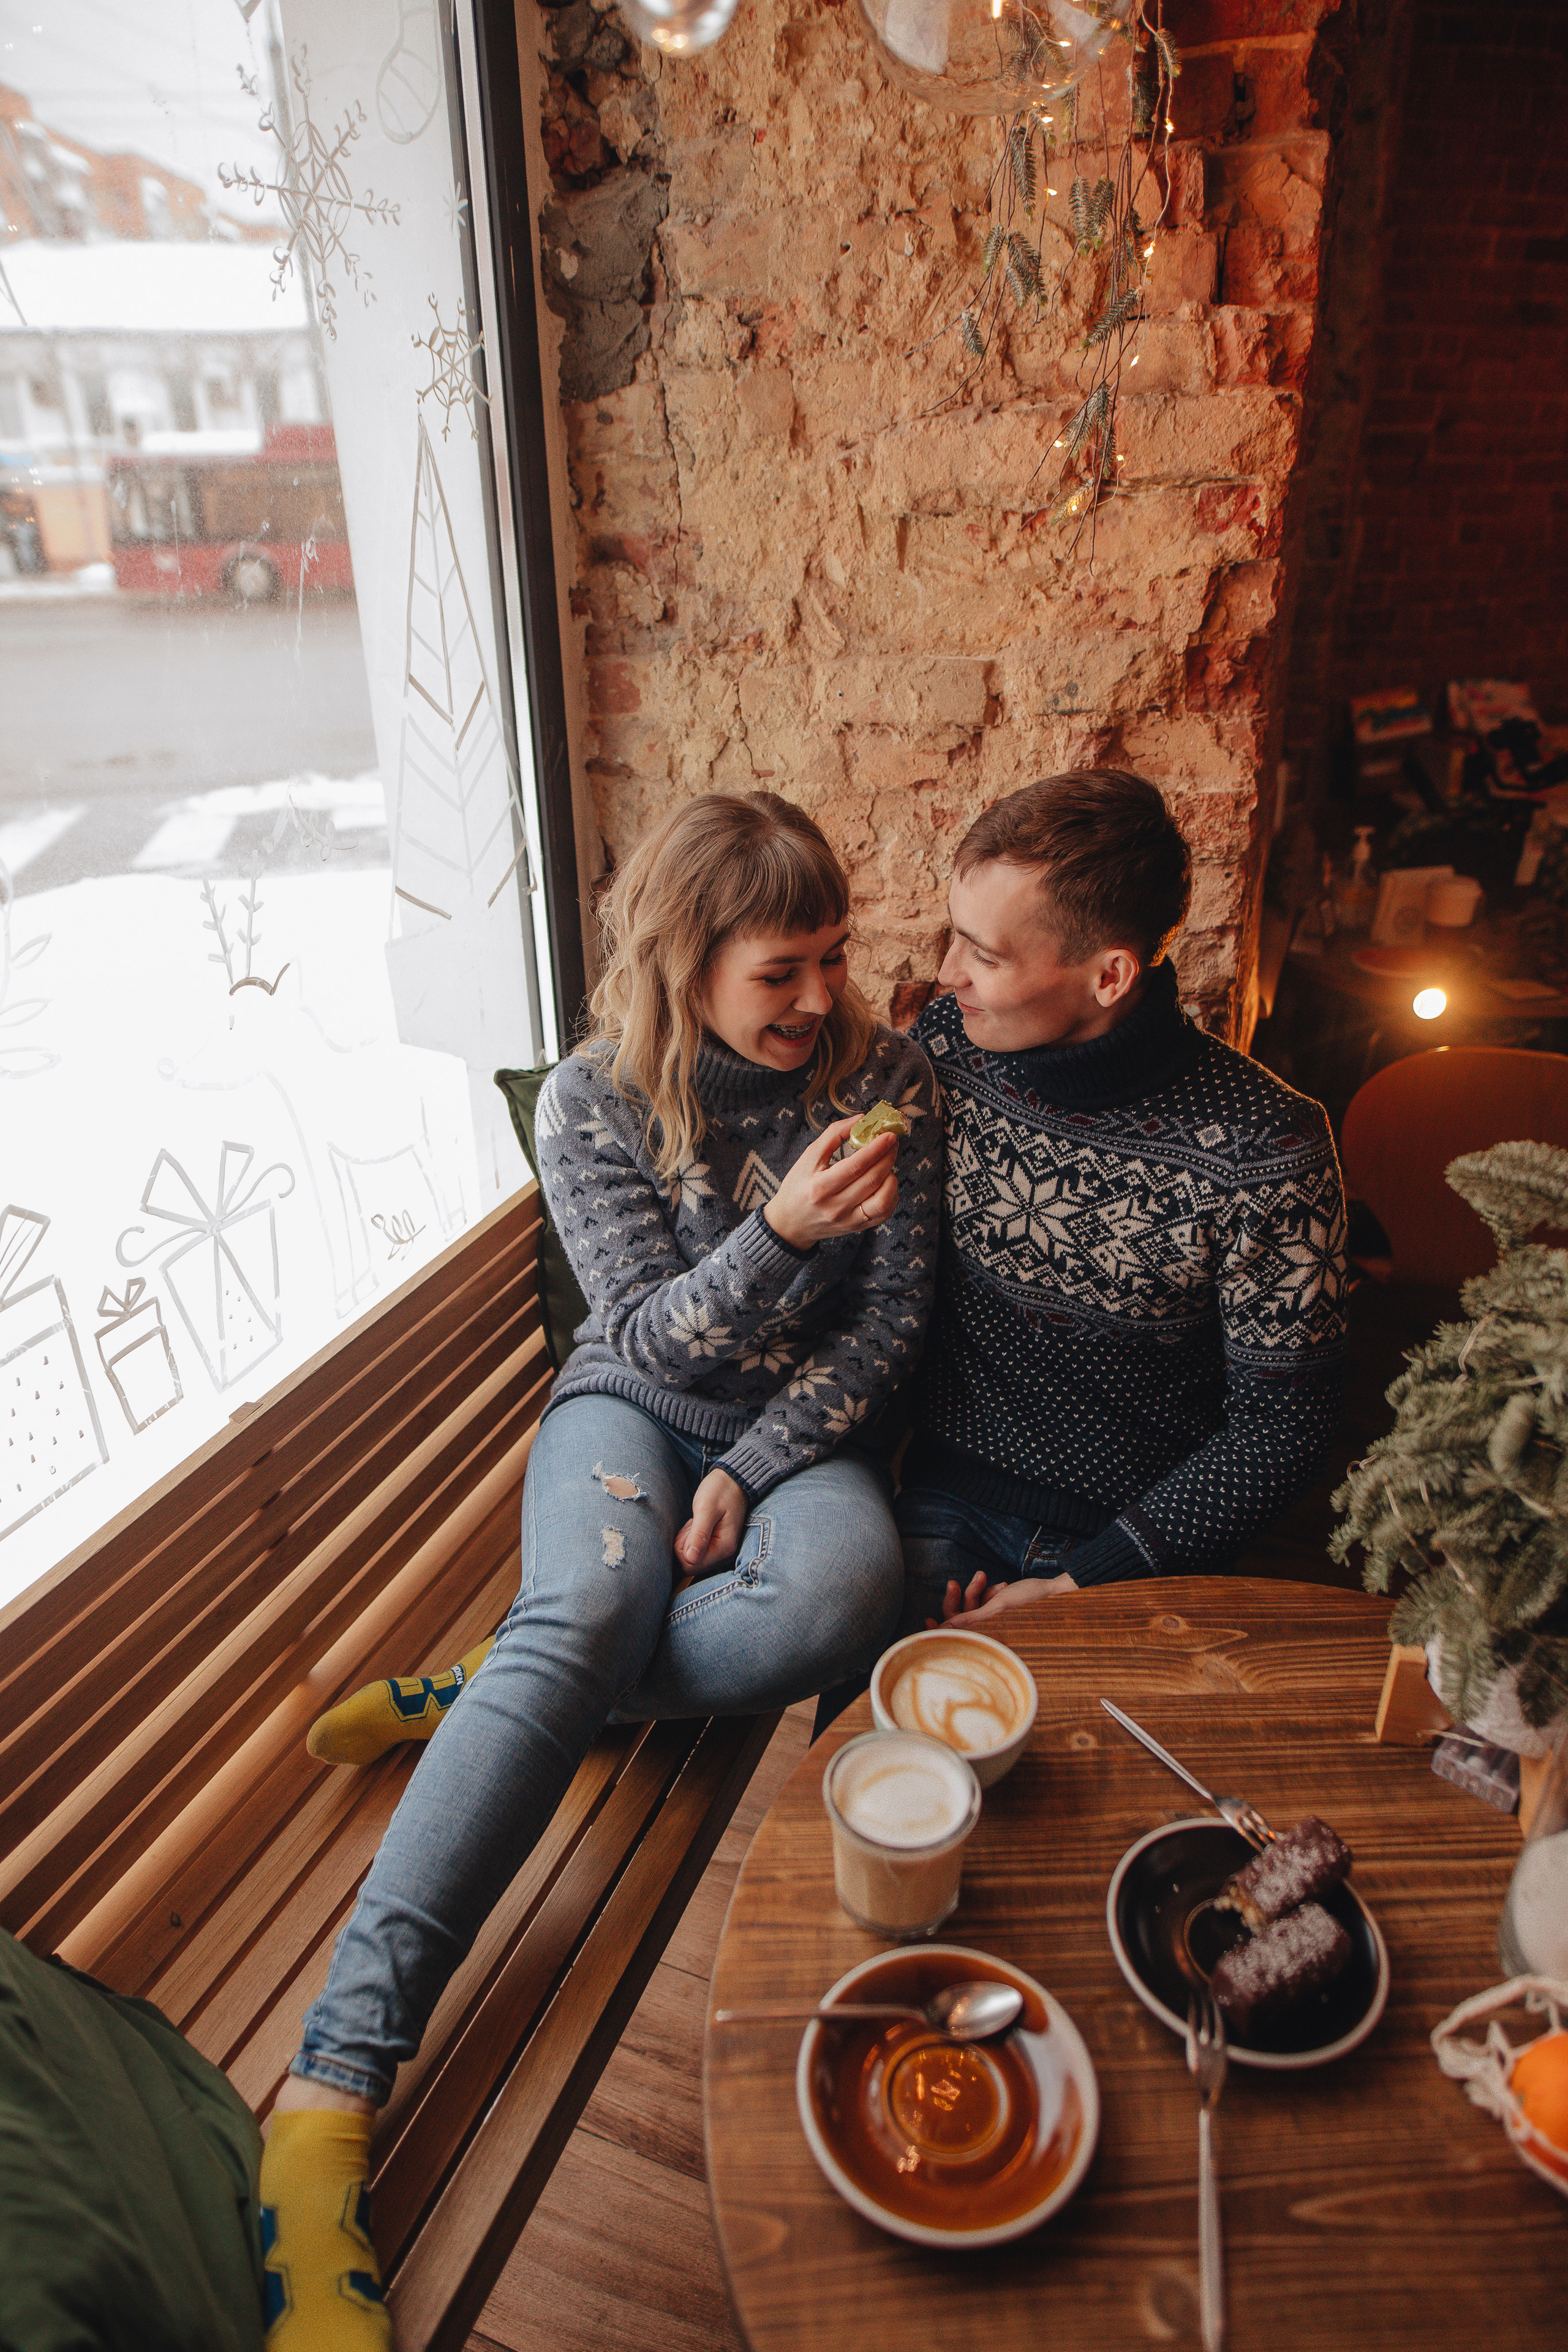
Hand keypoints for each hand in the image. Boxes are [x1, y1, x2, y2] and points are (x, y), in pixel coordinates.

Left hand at [675, 1467, 747, 1572]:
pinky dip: (691, 1540)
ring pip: (691, 1558)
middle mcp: (725, 1555)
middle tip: (693, 1524)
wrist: (733, 1481)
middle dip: (684, 1545)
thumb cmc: (721, 1490)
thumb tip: (690, 1558)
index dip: (680, 1550)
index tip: (689, 1529)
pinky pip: (695, 1552)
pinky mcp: (716, 1547)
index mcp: (724, 1547)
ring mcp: (721, 1552)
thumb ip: (699, 1534)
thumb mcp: (707, 1508)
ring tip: (696, 1523)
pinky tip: (697, 1526)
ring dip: (687, 1541)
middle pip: (690, 1564)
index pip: (691, 1565)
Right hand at [762, 1116, 898, 1250]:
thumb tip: (861, 1119)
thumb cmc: (799, 1185)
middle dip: (887, 1157)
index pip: (856, 1166)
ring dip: (891, 1178)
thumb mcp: (809, 1157)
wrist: (791, 1222)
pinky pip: (883, 1213)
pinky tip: (885, 1182)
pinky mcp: (856, 1228)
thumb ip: (833, 1134)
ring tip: (886, 1164)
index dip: (876, 1149)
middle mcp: (835, 1207)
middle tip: (892, 1142)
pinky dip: (890, 1195)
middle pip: (872, 1180)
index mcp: (820, 1187)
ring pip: (882, 1200)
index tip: (889, 1135)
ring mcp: (848, 1221)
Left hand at [927, 1569, 1077, 1627]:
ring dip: (976, 1589)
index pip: (953, 1635)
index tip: (926, 1621)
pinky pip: (983, 1597)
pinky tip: (1001, 1585)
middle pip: (958, 1614)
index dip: (938, 1630)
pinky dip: (988, 1589)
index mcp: (984, 1636)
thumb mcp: (997, 1610)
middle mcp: (985, 1629)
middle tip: (954, 1583)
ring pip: (970, 1602)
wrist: (1051, 1592)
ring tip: (986, 1577)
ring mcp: (990, 1618)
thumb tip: (944, 1629)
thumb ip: (970, 1619)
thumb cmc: (1028, 1604)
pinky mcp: (996, 1606)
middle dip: (958, 1598)